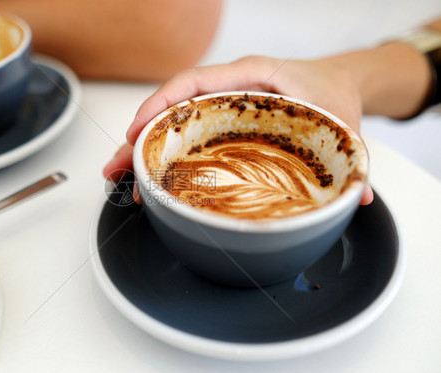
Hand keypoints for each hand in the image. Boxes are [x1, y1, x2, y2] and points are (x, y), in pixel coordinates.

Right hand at [104, 55, 373, 204]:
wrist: (336, 85)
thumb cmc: (332, 94)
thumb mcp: (342, 124)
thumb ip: (349, 158)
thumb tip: (356, 197)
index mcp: (253, 76)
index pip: (195, 82)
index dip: (162, 105)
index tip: (138, 131)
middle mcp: (230, 90)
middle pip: (173, 108)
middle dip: (140, 136)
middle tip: (116, 167)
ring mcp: (222, 107)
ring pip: (174, 123)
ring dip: (145, 149)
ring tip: (123, 177)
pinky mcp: (221, 125)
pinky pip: (186, 134)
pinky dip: (165, 154)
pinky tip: (152, 176)